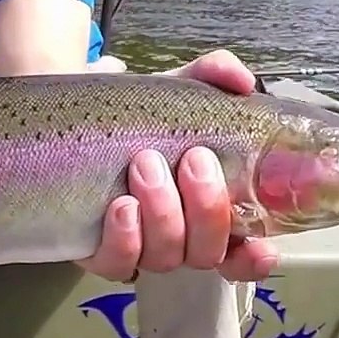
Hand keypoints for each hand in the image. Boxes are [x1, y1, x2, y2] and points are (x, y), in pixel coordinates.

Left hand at [76, 49, 278, 282]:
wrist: (77, 118)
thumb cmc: (139, 117)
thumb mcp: (176, 90)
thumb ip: (212, 74)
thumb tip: (240, 80)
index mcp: (207, 210)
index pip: (241, 255)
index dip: (254, 259)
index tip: (261, 245)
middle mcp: (178, 238)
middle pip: (206, 252)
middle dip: (206, 208)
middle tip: (193, 159)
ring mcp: (140, 248)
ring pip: (165, 256)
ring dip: (163, 212)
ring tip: (146, 163)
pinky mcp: (100, 251)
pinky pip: (117, 263)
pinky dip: (125, 237)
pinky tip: (122, 205)